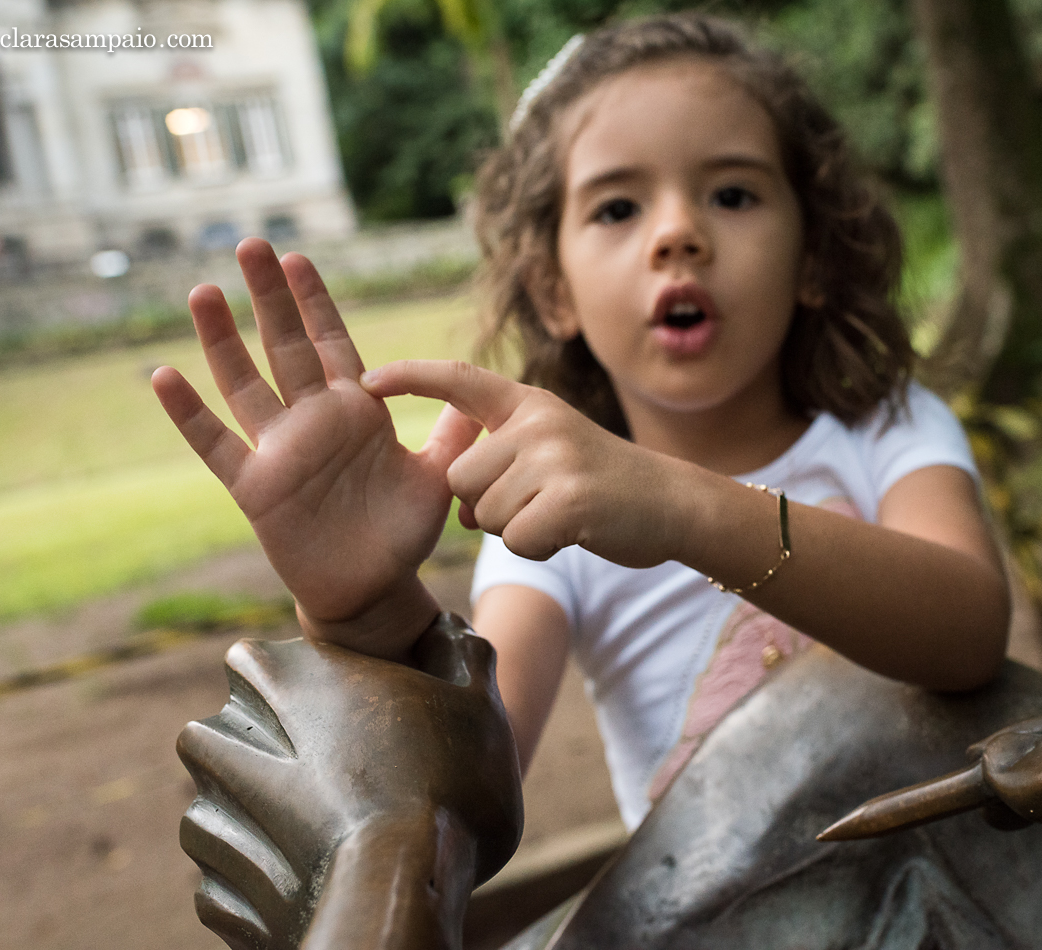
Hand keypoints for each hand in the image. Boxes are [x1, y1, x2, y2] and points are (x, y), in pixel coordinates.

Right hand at [151, 239, 478, 655]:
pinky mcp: (257, 487)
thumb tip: (475, 391)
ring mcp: (280, 450)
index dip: (315, 302)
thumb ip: (452, 432)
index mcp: (355, 411)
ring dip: (223, 341)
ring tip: (205, 292)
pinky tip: (166, 375)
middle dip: (270, 298)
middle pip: (285, 347)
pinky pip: (217, 445)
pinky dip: (191, 414)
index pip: (331, 342)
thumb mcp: (437, 476)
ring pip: (245, 384)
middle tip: (250, 244)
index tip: (298, 258)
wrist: (373, 587)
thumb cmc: (402, 531)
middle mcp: (312, 421)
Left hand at [176, 616, 522, 949]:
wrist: (400, 898)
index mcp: (285, 678)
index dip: (290, 685)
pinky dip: (263, 884)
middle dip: (255, 755)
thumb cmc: (446, 788)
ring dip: (253, 821)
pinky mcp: (218, 896)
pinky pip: (229, 883)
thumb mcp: (478, 705)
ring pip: (216, 811)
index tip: (329, 709)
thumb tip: (448, 627)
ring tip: (321, 838)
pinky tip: (314, 883)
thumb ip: (459, 654)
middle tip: (325, 780)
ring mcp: (214, 821)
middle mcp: (226, 741)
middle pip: (221, 737)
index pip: (253, 662)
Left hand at [362, 360, 689, 568]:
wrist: (674, 503)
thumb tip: (460, 508)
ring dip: (515, 529)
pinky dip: (539, 549)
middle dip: (484, 507)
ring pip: (485, 515)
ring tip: (560, 515)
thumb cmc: (606, 486)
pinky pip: (517, 539)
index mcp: (530, 404)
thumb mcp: (554, 450)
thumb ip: (505, 462)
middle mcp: (539, 422)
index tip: (367, 380)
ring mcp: (555, 459)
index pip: (458, 379)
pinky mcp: (569, 500)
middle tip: (535, 505)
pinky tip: (571, 533)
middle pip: (459, 479)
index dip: (409, 376)